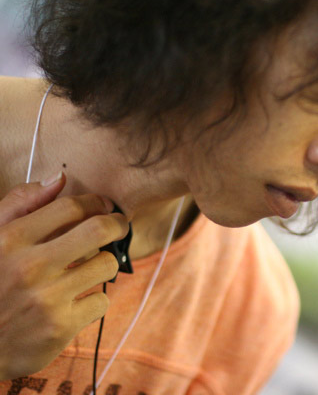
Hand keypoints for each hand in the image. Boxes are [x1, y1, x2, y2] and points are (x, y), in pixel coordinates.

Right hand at [0, 172, 128, 379]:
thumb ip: (19, 205)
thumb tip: (59, 178)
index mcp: (9, 240)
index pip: (69, 207)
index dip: (94, 202)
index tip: (103, 206)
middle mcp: (29, 267)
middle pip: (99, 230)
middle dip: (117, 224)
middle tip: (119, 226)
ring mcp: (47, 298)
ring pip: (106, 264)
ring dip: (104, 263)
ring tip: (90, 267)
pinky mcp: (61, 327)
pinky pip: (102, 300)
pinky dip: (94, 299)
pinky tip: (76, 301)